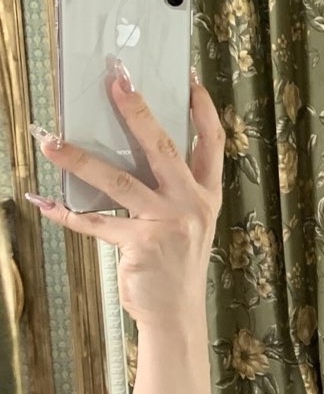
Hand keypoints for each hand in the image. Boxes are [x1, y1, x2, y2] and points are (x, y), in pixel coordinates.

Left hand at [29, 70, 222, 332]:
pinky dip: (63, 213)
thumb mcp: (189, 223)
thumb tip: (132, 155)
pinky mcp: (139, 244)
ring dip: (79, 158)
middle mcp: (190, 204)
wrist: (178, 315)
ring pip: (118, 180)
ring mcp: (166, 224)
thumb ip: (172, 191)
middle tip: (116, 82)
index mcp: (206, 196)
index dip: (203, 109)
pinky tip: (41, 201)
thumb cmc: (179, 267)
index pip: (212, 143)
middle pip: (161, 148)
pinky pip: (93, 223)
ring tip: (50, 140)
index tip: (188, 79)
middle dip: (137, 111)